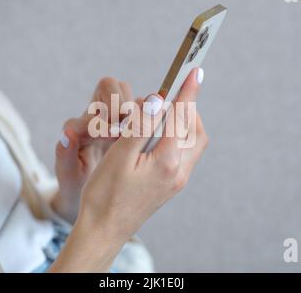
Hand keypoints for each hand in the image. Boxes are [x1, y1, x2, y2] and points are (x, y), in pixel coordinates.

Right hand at [50, 68, 207, 271]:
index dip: (188, 91)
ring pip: (193, 142)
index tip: (194, 71)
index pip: (182, 118)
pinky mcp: (172, 184)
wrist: (105, 229)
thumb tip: (158, 100)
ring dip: (185, 123)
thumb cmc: (105, 195)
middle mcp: (179, 171)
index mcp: (167, 161)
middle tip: (168, 96)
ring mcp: (177, 180)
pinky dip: (179, 137)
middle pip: (195, 130)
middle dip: (187, 108)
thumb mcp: (119, 156)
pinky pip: (185, 154)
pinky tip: (161, 135)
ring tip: (163, 114)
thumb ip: (141, 126)